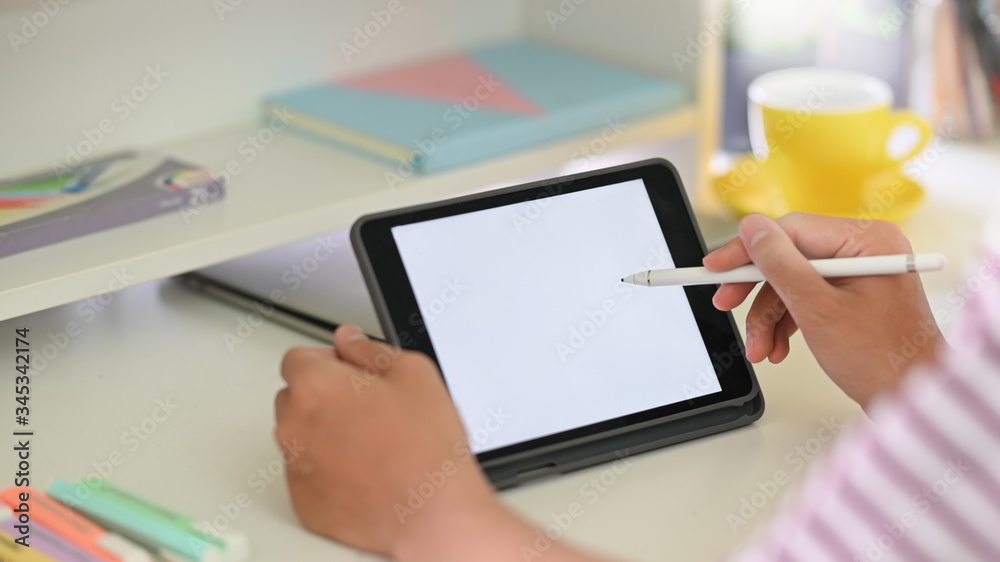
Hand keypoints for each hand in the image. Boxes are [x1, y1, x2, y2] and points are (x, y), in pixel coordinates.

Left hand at [274, 325, 494, 556]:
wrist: (432, 512)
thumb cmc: (425, 447)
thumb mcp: (413, 374)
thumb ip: (369, 349)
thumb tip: (348, 341)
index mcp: (315, 386)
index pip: (298, 358)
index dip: (330, 361)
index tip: (352, 373)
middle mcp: (294, 426)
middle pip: (295, 397)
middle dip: (324, 396)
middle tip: (368, 408)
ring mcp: (296, 467)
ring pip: (301, 437)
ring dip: (325, 433)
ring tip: (372, 443)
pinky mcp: (304, 502)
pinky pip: (308, 474)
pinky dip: (329, 470)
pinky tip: (366, 471)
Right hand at [703, 213, 942, 408]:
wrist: (912, 398)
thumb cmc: (881, 359)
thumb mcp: (818, 309)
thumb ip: (780, 264)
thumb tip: (752, 227)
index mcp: (867, 241)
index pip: (790, 230)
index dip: (747, 249)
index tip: (714, 267)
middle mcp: (865, 249)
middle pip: (788, 256)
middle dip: (757, 291)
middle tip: (724, 303)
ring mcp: (859, 272)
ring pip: (792, 281)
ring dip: (769, 317)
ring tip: (759, 348)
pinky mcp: (852, 294)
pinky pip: (806, 297)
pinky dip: (787, 323)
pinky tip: (778, 348)